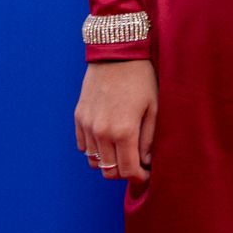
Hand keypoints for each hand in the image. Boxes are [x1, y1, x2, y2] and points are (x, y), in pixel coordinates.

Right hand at [74, 59, 157, 182]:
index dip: (139, 178)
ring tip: (124, 151)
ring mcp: (87, 126)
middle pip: (109, 171)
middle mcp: (101, 133)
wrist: (116, 53)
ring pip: (94, 162)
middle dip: (124, 172)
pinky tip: (109, 140)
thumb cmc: (142, 79)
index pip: (128, 170)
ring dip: (109, 162)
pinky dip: (96, 150)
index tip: (147, 176)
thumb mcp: (154, 107)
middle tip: (137, 164)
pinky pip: (84, 147)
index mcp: (123, 131)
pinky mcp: (78, 118)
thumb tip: (147, 161)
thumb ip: (149, 138)